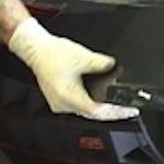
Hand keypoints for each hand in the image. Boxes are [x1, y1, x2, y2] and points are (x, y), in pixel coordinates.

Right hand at [7, 17, 138, 120]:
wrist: (35, 49)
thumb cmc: (52, 52)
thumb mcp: (84, 56)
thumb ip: (103, 64)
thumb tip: (115, 68)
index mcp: (68, 96)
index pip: (98, 112)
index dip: (116, 113)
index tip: (128, 112)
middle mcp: (62, 104)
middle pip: (92, 114)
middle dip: (111, 112)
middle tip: (126, 109)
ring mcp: (59, 105)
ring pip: (85, 112)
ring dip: (100, 109)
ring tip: (117, 106)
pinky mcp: (58, 101)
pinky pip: (77, 107)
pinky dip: (89, 104)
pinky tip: (98, 99)